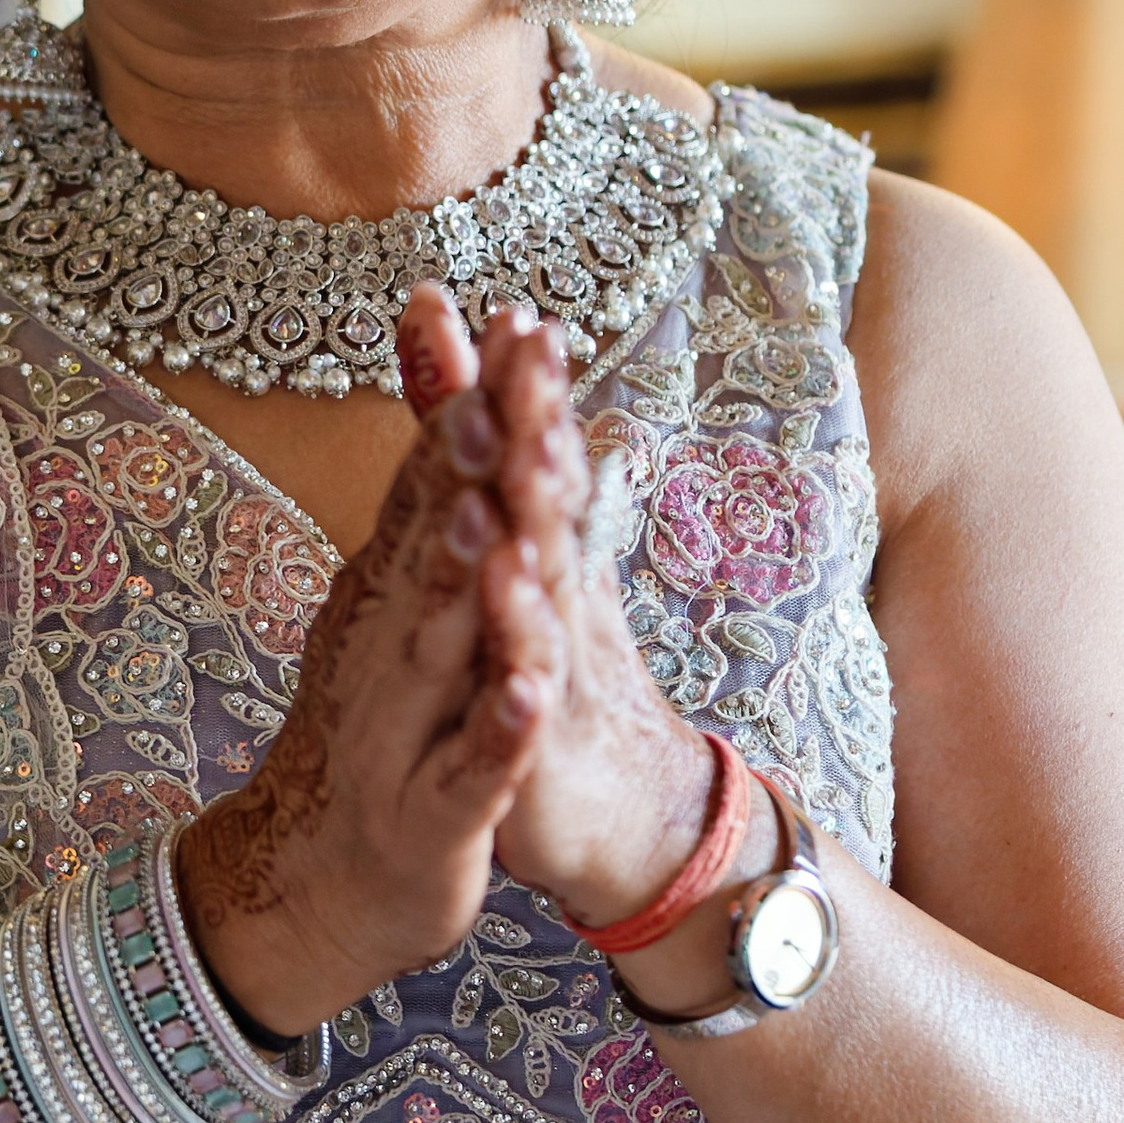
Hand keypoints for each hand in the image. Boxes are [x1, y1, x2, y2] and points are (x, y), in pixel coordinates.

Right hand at [177, 284, 557, 1035]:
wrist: (309, 885)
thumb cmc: (370, 740)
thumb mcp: (396, 619)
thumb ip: (426, 517)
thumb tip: (460, 408)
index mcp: (382, 599)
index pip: (422, 486)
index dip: (456, 406)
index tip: (481, 320)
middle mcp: (380, 650)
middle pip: (424, 547)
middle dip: (456, 469)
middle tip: (485, 388)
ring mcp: (398, 733)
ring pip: (434, 650)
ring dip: (456, 585)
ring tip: (484, 521)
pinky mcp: (431, 817)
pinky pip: (468, 770)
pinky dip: (498, 731)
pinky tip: (527, 692)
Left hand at [453, 308, 747, 935]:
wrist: (622, 819)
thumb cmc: (566, 688)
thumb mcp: (535, 581)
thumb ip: (519, 488)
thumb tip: (522, 398)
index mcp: (541, 556)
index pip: (524, 454)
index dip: (513, 383)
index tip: (501, 303)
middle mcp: (556, 600)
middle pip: (545, 498)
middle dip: (537, 420)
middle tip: (530, 345)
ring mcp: (554, 673)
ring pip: (547, 592)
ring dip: (542, 527)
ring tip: (532, 463)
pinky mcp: (541, 752)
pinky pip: (533, 713)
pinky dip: (530, 679)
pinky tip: (526, 652)